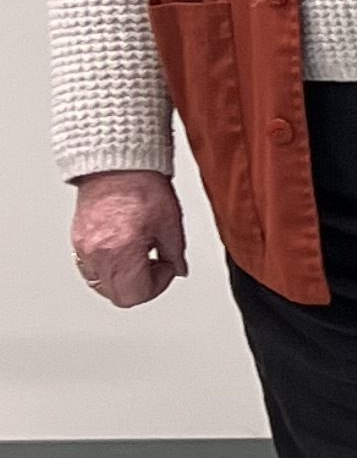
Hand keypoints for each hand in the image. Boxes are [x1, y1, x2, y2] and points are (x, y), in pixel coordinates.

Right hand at [72, 170, 188, 307]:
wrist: (117, 162)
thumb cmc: (141, 186)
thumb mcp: (170, 224)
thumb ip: (175, 254)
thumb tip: (178, 269)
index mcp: (121, 251)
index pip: (134, 295)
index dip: (156, 287)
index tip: (166, 269)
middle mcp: (97, 253)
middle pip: (117, 295)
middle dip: (140, 286)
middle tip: (154, 267)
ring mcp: (83, 248)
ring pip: (100, 285)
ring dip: (122, 280)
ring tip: (138, 258)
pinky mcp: (77, 239)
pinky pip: (89, 269)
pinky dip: (106, 268)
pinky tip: (122, 252)